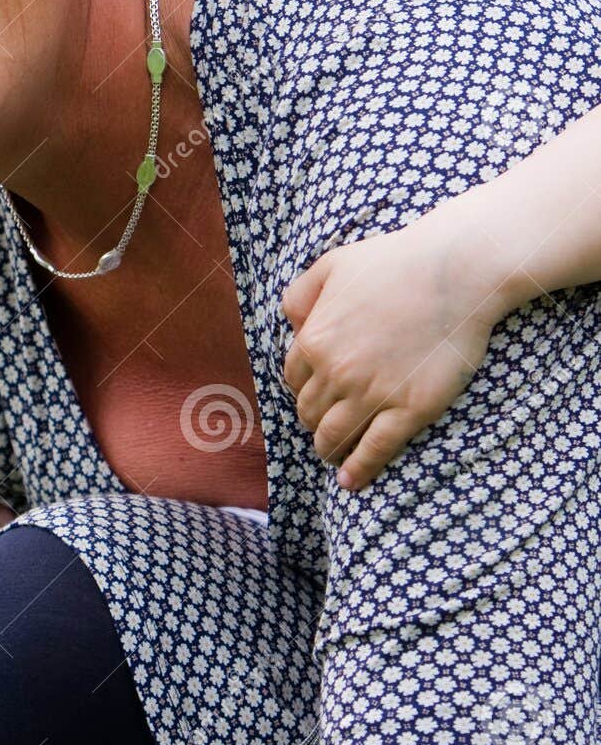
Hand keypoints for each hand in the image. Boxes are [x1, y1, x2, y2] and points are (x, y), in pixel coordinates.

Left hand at [281, 208, 508, 490]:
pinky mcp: (409, 410)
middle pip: (310, 413)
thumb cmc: (394, 262)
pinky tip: (351, 482)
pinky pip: (374, 451)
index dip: (303, 390)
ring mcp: (373, 394)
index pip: (294, 381)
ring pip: (335, 437)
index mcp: (315, 339)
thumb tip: (291, 326)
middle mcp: (337, 372)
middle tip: (325, 426)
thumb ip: (301, 294)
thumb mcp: (332, 264)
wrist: (454, 271)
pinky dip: (359, 470)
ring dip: (329, 449)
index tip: (314, 395)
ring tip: (333, 454)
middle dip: (314, 421)